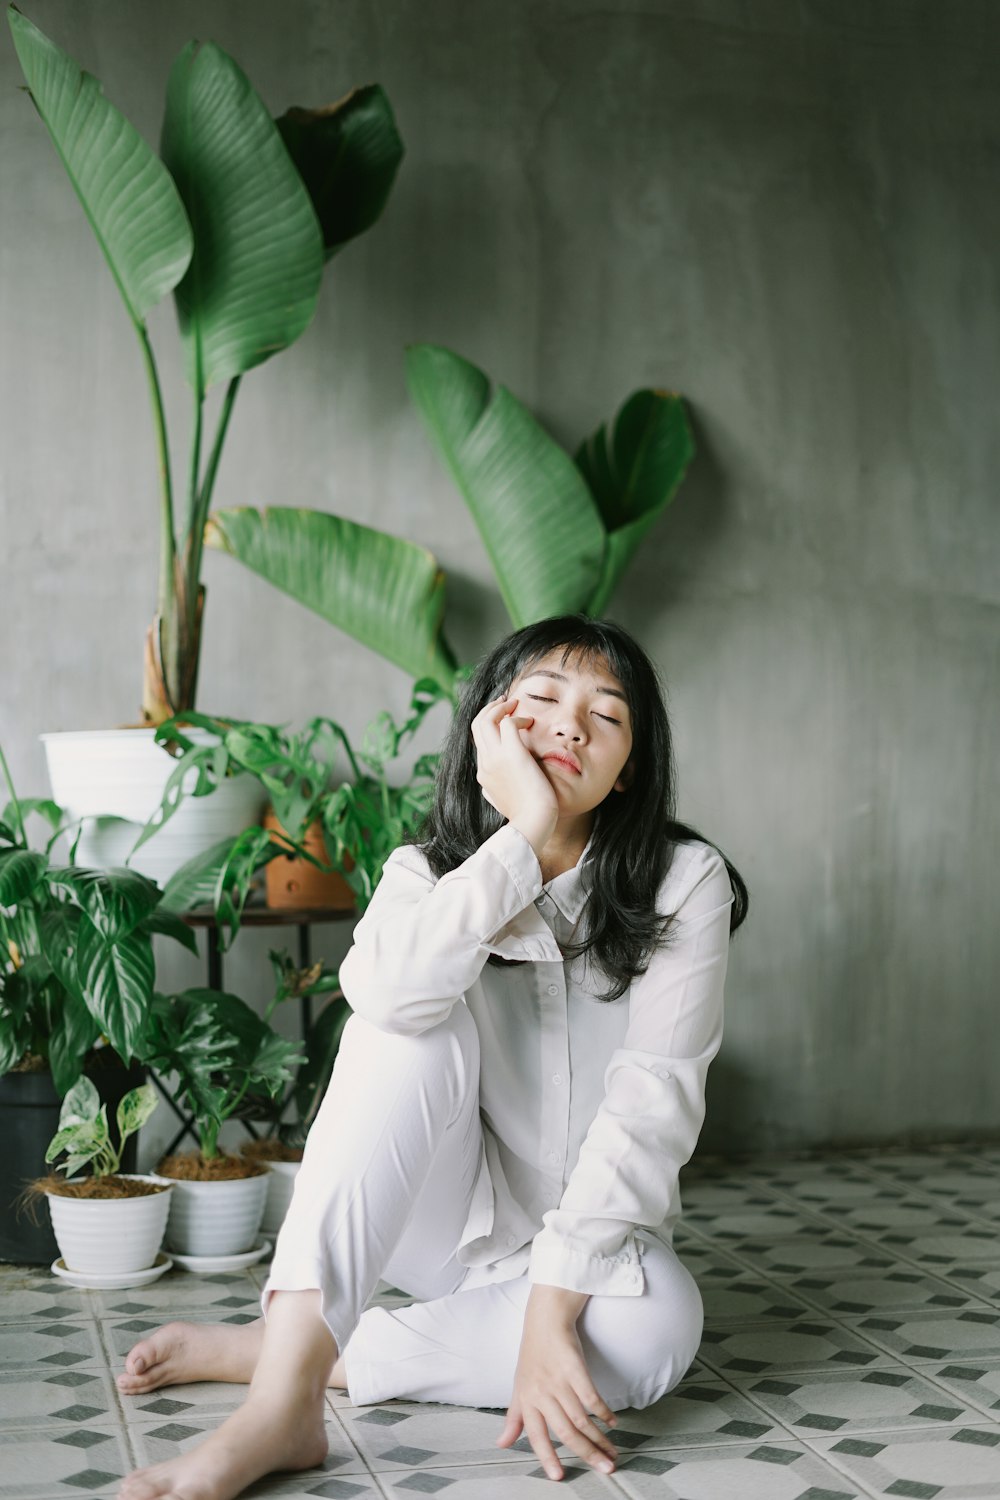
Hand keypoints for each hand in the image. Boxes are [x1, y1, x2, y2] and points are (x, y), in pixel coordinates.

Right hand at [470, 696, 557, 850]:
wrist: (533, 822)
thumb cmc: (526, 815)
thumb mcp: (502, 801)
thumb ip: (496, 788)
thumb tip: (491, 785)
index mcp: (483, 774)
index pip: (478, 741)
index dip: (489, 726)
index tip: (502, 718)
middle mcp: (484, 763)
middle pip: (476, 726)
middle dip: (489, 709)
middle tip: (505, 702)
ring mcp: (495, 758)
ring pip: (485, 720)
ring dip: (499, 707)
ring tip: (515, 703)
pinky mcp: (511, 753)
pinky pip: (507, 723)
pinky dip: (517, 717)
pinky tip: (529, 722)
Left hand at [495, 1300, 617, 1480]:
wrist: (544, 1321)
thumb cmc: (532, 1357)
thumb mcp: (518, 1388)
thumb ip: (514, 1419)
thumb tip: (502, 1444)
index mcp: (527, 1401)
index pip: (536, 1435)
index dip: (547, 1457)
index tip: (559, 1476)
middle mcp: (542, 1393)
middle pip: (565, 1431)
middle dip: (587, 1454)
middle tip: (606, 1469)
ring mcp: (559, 1381)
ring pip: (582, 1419)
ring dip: (599, 1438)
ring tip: (612, 1452)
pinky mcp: (575, 1368)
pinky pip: (592, 1397)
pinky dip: (604, 1412)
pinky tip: (612, 1423)